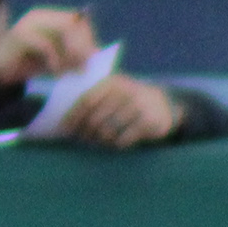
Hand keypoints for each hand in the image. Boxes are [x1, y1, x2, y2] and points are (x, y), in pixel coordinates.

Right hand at [0, 6, 100, 86]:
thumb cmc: (29, 64)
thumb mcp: (56, 58)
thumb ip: (72, 53)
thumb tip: (97, 54)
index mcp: (50, 17)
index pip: (78, 20)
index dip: (88, 39)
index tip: (92, 60)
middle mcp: (40, 16)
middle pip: (72, 23)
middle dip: (82, 46)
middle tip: (85, 68)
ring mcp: (29, 23)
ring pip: (63, 30)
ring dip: (71, 53)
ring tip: (72, 72)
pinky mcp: (19, 35)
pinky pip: (45, 45)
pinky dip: (54, 60)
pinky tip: (55, 73)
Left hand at [58, 73, 182, 148]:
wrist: (163, 104)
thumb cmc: (127, 100)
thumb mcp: (113, 91)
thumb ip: (92, 99)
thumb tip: (65, 121)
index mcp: (112, 82)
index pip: (86, 100)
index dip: (73, 116)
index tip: (64, 129)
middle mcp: (125, 91)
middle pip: (95, 118)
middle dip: (85, 132)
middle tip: (82, 139)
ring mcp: (138, 106)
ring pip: (108, 130)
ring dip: (99, 140)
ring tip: (98, 141)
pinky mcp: (149, 122)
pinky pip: (123, 139)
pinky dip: (115, 144)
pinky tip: (115, 144)